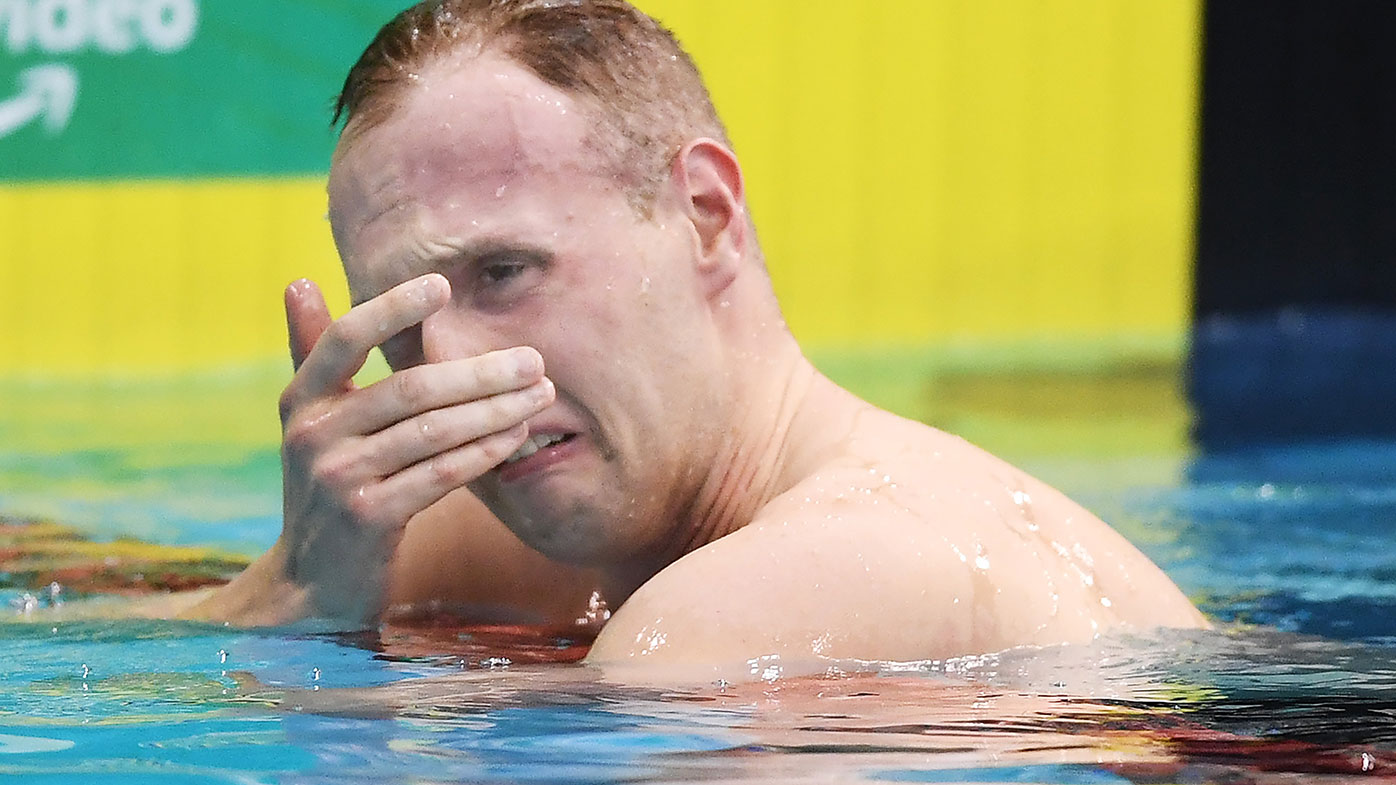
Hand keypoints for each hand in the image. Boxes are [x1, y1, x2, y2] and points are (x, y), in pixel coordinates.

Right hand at [273, 274, 551, 623]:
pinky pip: (441, 475)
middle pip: (409, 388)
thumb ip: (312, 353)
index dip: (392, 310)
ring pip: (433, 431)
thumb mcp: (312, 421)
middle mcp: (314, 435)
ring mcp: (340, 479)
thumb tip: (299, 279)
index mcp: (302, 400)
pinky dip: (483, 451)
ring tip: (540, 394)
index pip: (346, 340)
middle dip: (479, 371)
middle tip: (533, 359)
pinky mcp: (370, 518)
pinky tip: (517, 435)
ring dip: (495, 410)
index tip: (440, 285)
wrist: (311, 582)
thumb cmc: (328, 487)